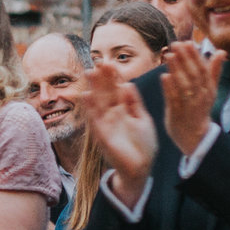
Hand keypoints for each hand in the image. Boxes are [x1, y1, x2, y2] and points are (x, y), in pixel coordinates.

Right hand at [72, 64, 157, 199]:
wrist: (141, 167)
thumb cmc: (143, 145)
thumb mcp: (142, 119)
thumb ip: (135, 103)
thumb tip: (128, 84)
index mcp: (123, 110)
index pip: (116, 89)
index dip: (113, 77)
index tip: (110, 63)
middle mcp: (112, 115)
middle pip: (105, 92)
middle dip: (102, 78)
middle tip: (98, 62)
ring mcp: (106, 124)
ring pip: (98, 102)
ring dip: (93, 88)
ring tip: (90, 72)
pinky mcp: (102, 135)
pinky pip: (94, 119)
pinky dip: (90, 108)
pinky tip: (86, 95)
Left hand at [160, 41, 217, 157]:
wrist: (195, 135)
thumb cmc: (200, 109)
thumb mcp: (210, 90)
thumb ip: (214, 71)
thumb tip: (221, 52)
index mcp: (209, 89)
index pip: (203, 69)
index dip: (196, 56)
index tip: (188, 42)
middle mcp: (200, 96)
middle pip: (194, 75)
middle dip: (185, 58)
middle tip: (176, 44)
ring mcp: (189, 105)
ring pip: (184, 85)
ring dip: (176, 70)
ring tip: (169, 55)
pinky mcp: (177, 113)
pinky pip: (173, 99)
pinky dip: (169, 88)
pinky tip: (164, 76)